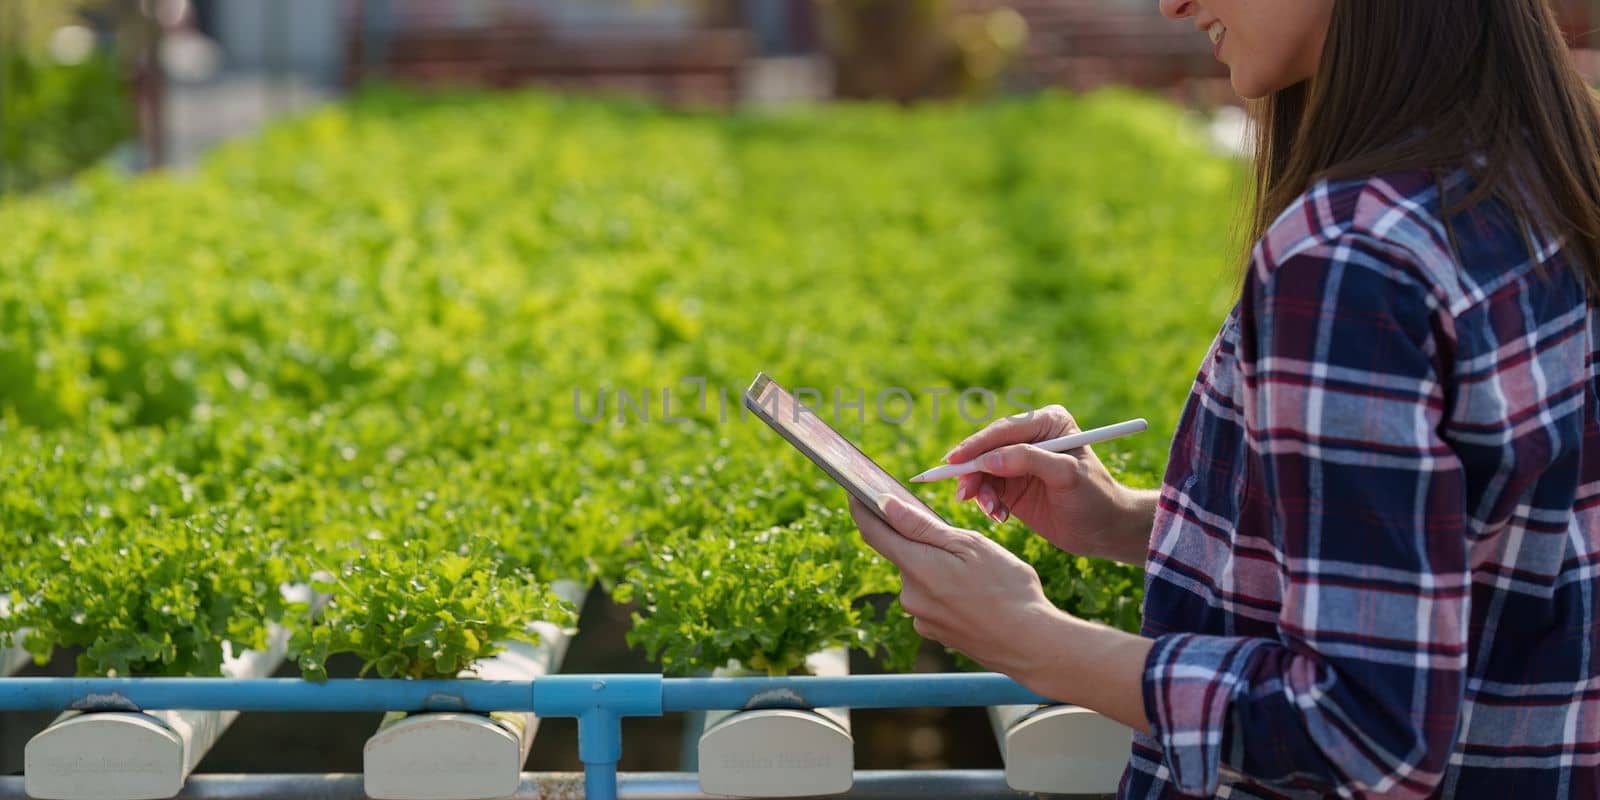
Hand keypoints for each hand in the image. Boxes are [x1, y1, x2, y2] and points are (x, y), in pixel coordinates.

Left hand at [848, 495, 1062, 677]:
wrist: (1030, 644)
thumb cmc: (1007, 588)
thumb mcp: (968, 545)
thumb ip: (921, 526)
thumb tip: (885, 505)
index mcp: (916, 567)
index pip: (873, 532)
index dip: (861, 508)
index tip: (855, 491)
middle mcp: (909, 595)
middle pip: (904, 555)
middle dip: (924, 544)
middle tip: (961, 544)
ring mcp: (920, 617)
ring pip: (921, 579)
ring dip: (939, 570)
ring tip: (979, 576)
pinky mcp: (933, 633)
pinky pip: (932, 602)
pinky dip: (947, 593)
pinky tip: (976, 597)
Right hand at [945, 405, 1144, 563]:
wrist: (1105, 530)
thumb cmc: (1095, 497)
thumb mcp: (1067, 475)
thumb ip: (1029, 460)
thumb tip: (989, 459)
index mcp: (1047, 422)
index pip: (1004, 430)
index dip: (976, 445)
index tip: (955, 461)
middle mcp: (1030, 438)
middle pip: (987, 449)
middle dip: (972, 471)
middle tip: (963, 493)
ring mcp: (1019, 462)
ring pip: (982, 471)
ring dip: (980, 491)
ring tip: (992, 511)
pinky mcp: (1012, 486)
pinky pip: (987, 490)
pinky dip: (987, 503)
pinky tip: (1001, 516)